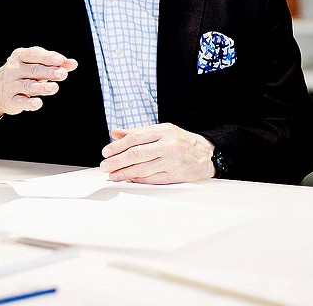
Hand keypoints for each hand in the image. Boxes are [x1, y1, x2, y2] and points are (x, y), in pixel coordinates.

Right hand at [0, 46, 77, 121]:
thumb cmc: (25, 74)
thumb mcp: (38, 65)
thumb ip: (56, 64)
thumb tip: (74, 63)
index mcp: (20, 56)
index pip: (35, 55)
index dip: (48, 57)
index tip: (60, 60)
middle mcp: (14, 69)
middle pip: (33, 70)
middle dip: (48, 72)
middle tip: (62, 74)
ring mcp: (11, 85)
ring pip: (28, 86)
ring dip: (41, 87)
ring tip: (54, 88)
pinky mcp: (11, 100)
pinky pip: (21, 101)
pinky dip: (29, 103)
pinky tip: (38, 104)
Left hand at [99, 123, 213, 183]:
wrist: (207, 154)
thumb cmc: (181, 141)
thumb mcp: (162, 131)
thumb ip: (137, 132)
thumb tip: (114, 133)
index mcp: (163, 131)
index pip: (135, 138)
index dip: (118, 146)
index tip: (106, 152)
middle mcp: (168, 145)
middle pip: (136, 153)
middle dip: (117, 161)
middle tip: (105, 166)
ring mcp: (172, 161)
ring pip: (142, 168)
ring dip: (124, 173)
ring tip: (113, 175)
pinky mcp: (175, 175)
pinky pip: (152, 179)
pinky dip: (138, 180)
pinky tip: (128, 179)